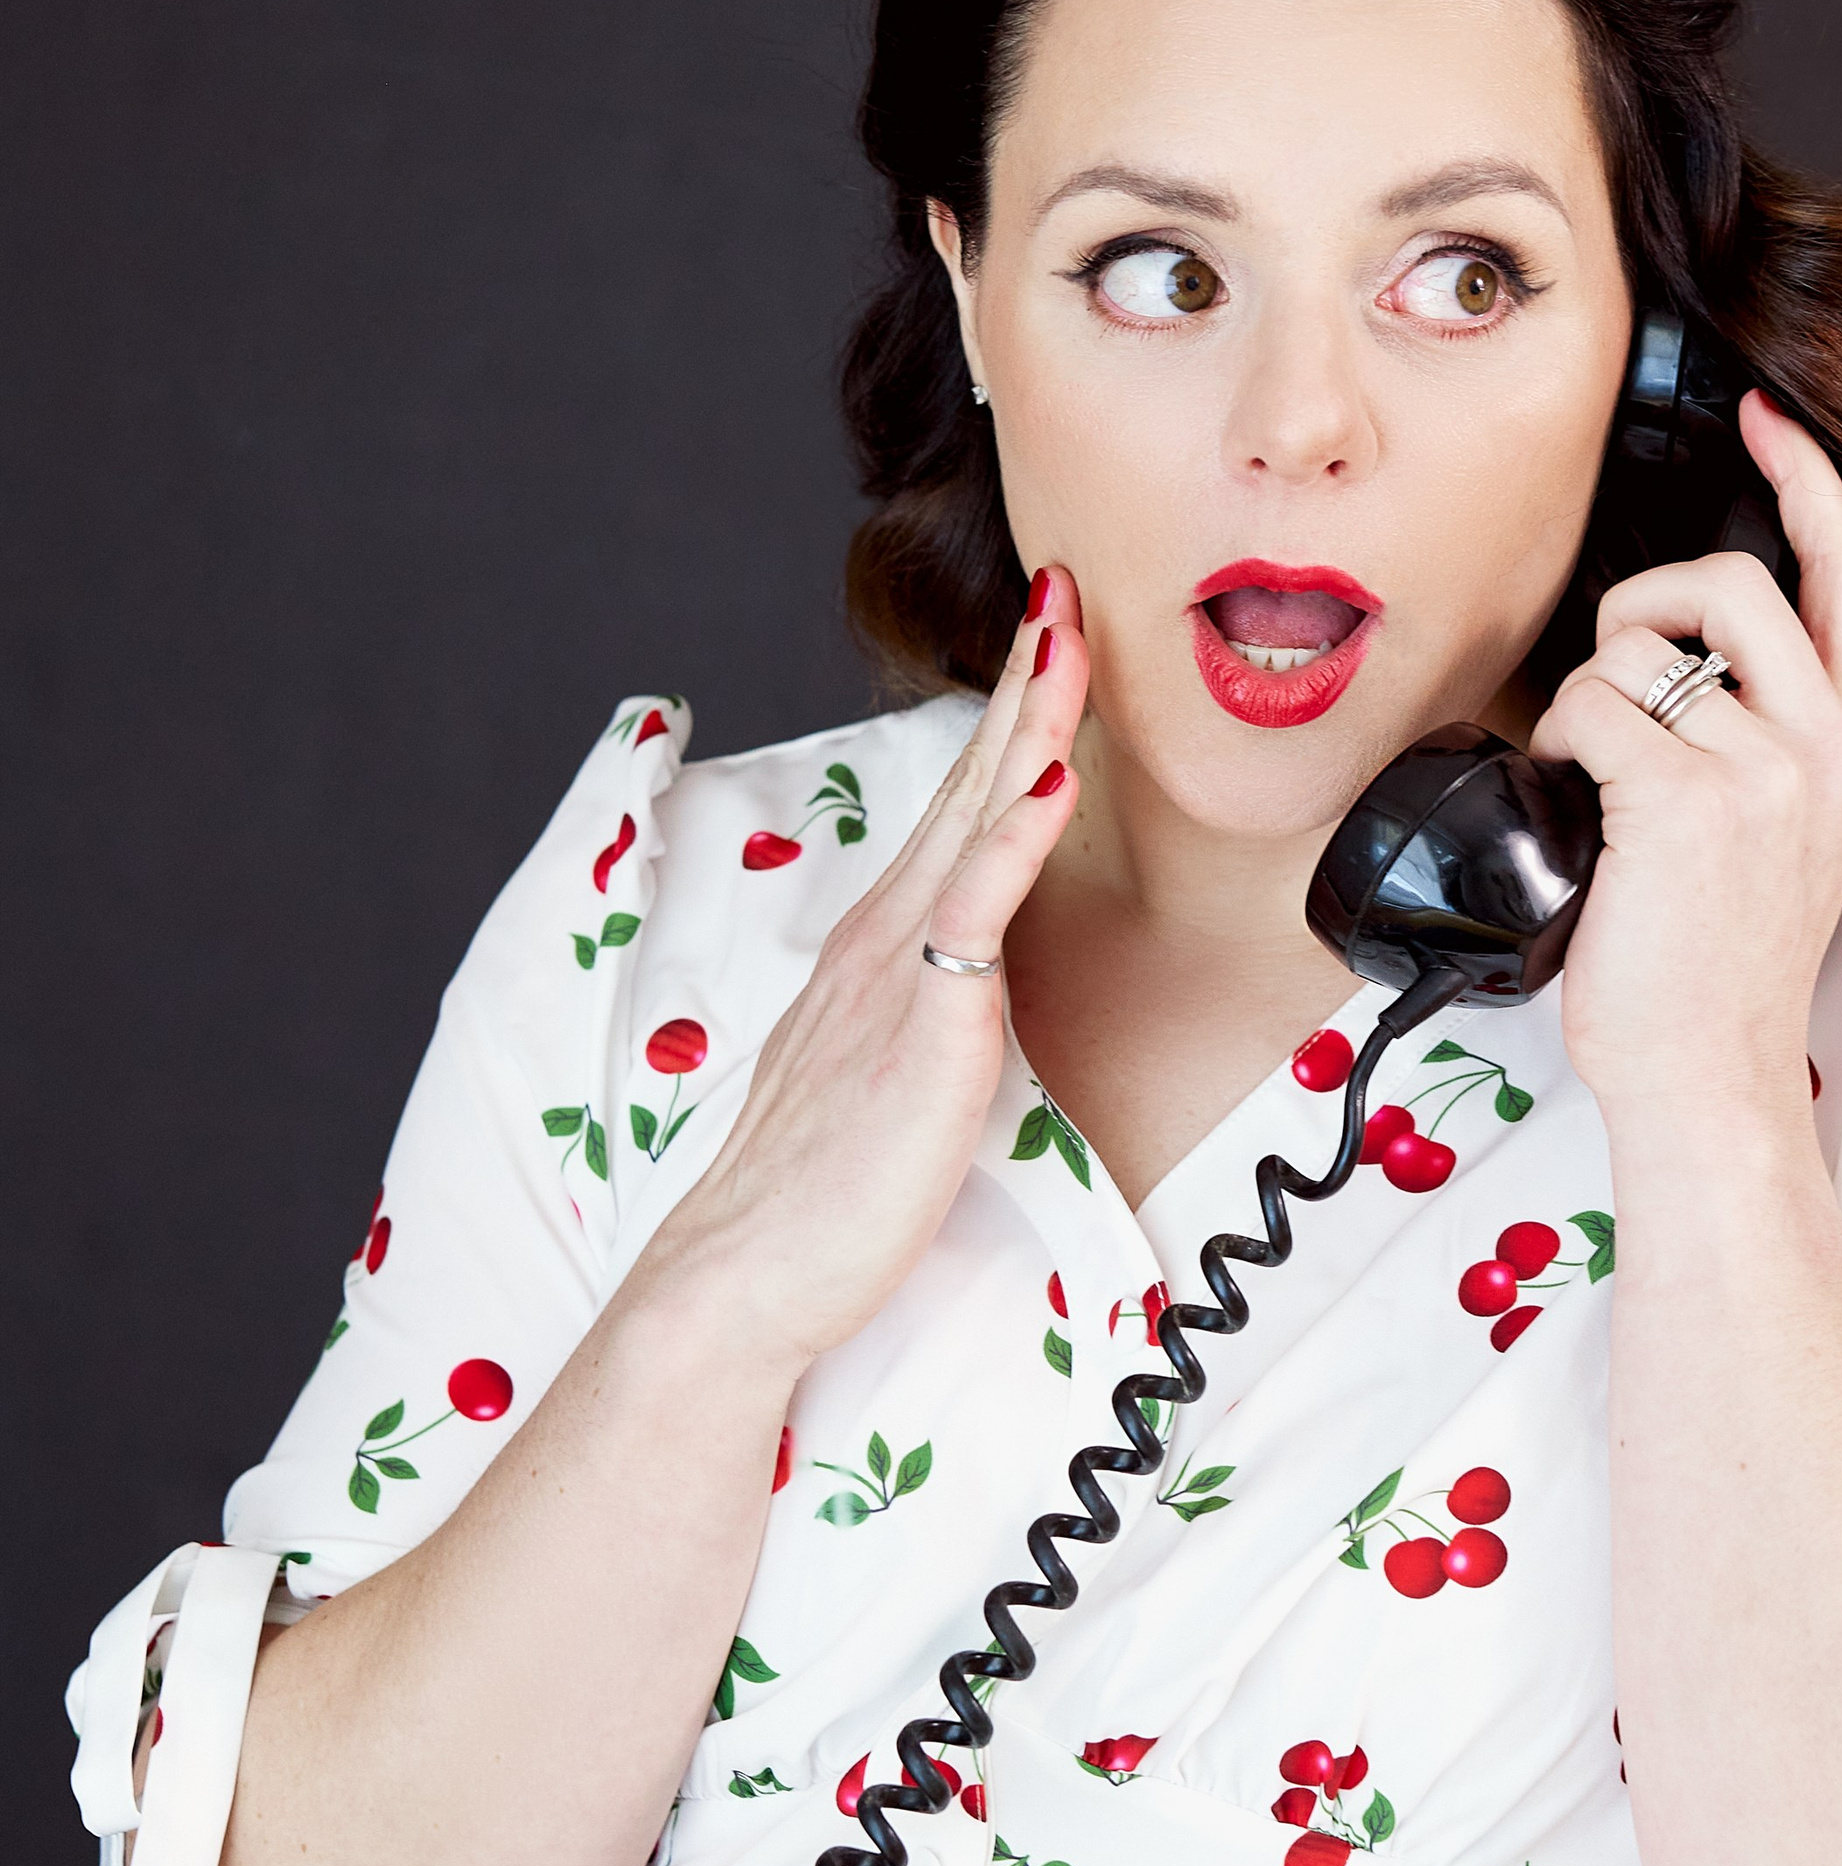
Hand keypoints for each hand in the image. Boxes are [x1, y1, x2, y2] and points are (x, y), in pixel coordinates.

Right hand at [634, 574, 1088, 1375]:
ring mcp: (901, 974)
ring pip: (974, 825)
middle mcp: (884, 938)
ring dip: (1027, 727)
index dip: (1005, 724)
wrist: (745, 1273)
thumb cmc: (815, 1194)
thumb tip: (967, 988)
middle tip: (1064, 592)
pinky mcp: (924, 1027)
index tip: (1049, 645)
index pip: (955, 811)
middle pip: (966, 787)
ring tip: (1071, 644)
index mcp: (878, 946)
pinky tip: (1051, 782)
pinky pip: (975, 915)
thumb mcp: (881, 1072)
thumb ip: (924, 1012)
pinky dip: (1014, 840)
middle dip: (1021, 686)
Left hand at [1527, 395, 1841, 1128]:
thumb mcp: (1776, 835)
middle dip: (1641, 606)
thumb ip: (1760, 740)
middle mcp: (1826, 744)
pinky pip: (1592, 705)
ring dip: (1586, 694)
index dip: (1803, 483)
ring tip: (1589, 772)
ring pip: (1641, 647)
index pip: (1841, 575)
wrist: (1708, 1077)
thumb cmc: (1713, 967)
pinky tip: (1569, 798)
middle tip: (1611, 681)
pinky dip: (1557, 739)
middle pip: (1728, 581)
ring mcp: (1764, 770)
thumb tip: (1677, 662)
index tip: (1766, 422)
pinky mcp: (1687, 799)